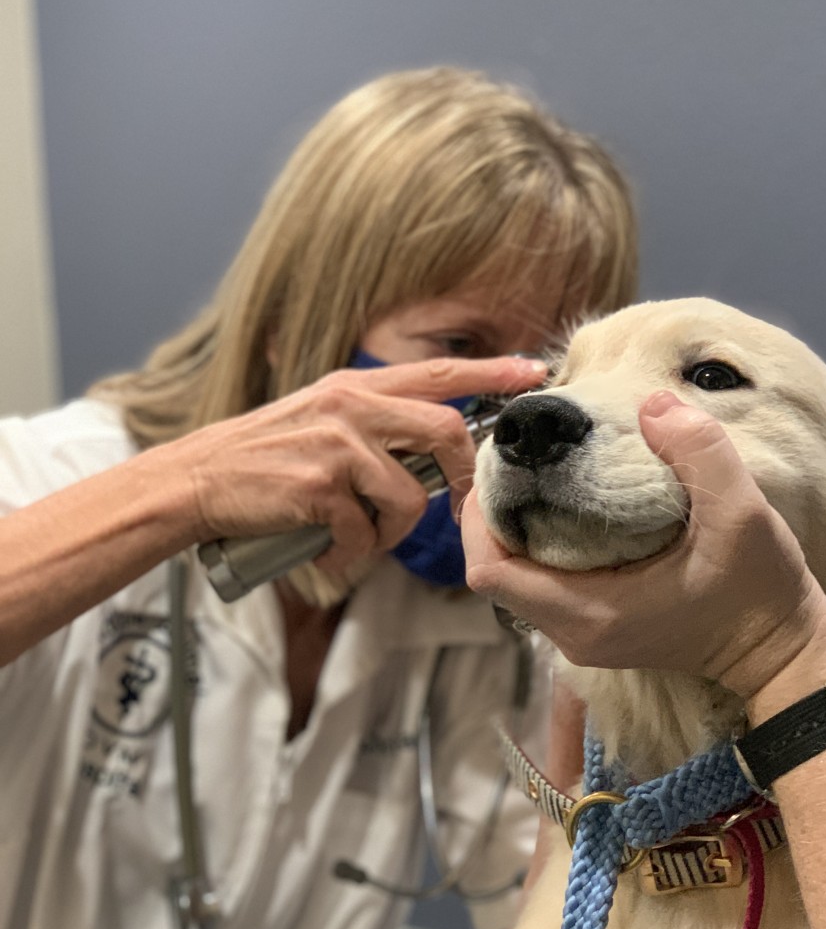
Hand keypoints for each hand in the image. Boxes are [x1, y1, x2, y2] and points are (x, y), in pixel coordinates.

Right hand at [159, 356, 544, 582]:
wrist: (192, 483)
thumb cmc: (259, 464)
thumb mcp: (317, 422)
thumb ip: (369, 427)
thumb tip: (428, 460)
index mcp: (354, 388)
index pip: (437, 372)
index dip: (490, 373)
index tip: (531, 373)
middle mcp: (351, 407)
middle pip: (445, 431)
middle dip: (460, 477)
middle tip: (453, 508)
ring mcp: (336, 444)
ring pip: (409, 497)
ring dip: (391, 534)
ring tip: (358, 541)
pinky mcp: (320, 486)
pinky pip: (365, 533)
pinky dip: (351, 556)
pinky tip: (326, 554)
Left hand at [462, 392, 825, 703]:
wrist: (780, 651)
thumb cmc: (761, 590)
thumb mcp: (742, 512)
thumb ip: (699, 451)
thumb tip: (653, 403)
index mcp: (590, 613)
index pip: (489, 571)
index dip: (479, 516)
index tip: (502, 465)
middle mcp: (573, 634)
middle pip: (494, 572)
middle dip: (493, 514)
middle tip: (518, 459)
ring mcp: (583, 637)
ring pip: (515, 580)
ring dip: (515, 530)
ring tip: (538, 475)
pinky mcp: (597, 630)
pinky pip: (540, 587)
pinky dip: (539, 547)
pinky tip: (566, 506)